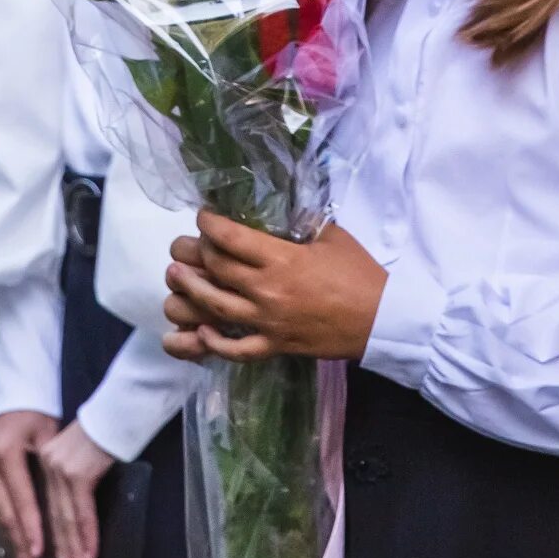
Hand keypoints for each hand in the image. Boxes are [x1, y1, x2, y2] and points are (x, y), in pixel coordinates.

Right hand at [0, 409, 56, 557]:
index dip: (31, 527)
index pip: (21, 499)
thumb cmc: (37, 418)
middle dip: (19, 542)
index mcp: (6, 451)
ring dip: (9, 538)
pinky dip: (1, 522)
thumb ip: (50, 470)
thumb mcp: (48, 437)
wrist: (11, 398)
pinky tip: (12, 541)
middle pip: (5, 511)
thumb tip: (62, 511)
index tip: (40, 552)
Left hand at [34, 420, 116, 557]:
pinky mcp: (77, 472)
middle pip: (51, 517)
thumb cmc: (101, 435)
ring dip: (73, 550)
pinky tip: (90, 553)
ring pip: (65, 519)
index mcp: (42, 463)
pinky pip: (81, 512)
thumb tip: (69, 520)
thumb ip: (68, 481)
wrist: (116, 412)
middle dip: (61, 551)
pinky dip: (87, 535)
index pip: (40, 507)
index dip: (44, 537)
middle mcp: (46, 466)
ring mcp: (60, 469)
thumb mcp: (77, 458)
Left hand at [159, 214, 385, 361]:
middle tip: (184, 244)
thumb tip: (282, 208)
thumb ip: (302, 222)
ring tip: (175, 277)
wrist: (383, 319)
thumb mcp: (332, 236)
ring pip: (216, 306)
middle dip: (194, 252)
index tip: (203, 217)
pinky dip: (215, 343)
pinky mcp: (276, 346)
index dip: (209, 224)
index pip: (230, 237)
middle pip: (217, 269)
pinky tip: (200, 331)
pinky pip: (238, 349)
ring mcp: (269, 322)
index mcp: (282, 259)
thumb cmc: (361, 274)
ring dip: (191, 290)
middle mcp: (268, 290)